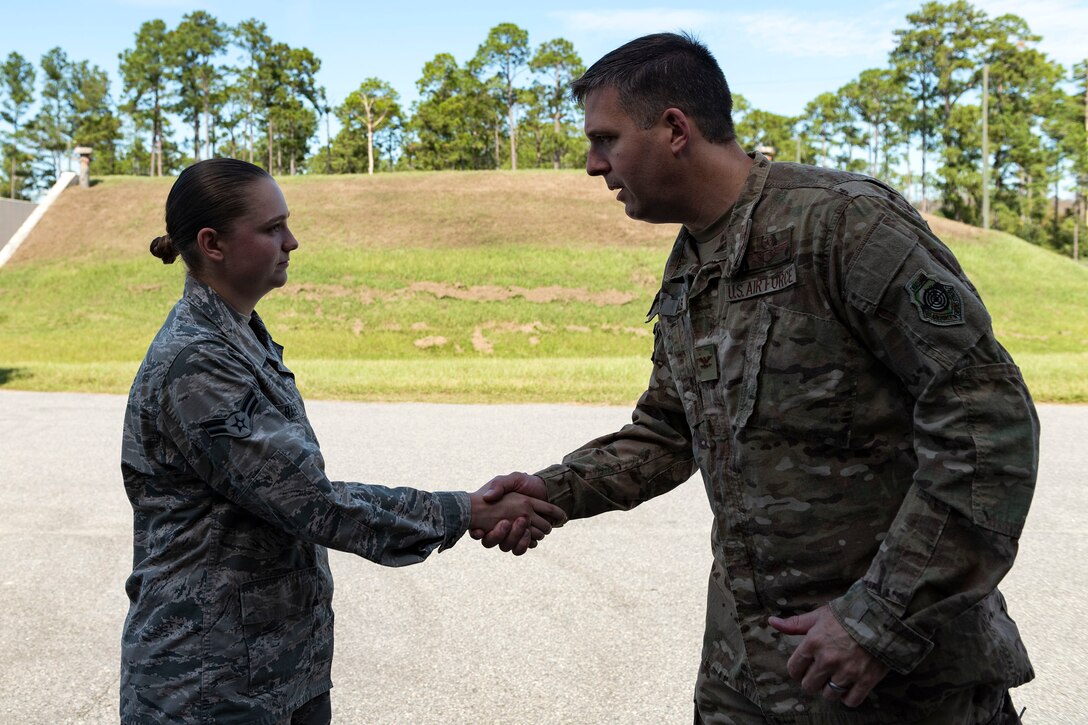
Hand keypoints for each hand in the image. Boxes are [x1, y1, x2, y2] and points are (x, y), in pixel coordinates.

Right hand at [468, 480, 565, 555]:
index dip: (475, 532)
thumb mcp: (513, 479)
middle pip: (491, 541)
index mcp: (491, 513)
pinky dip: (525, 542)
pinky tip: (528, 532)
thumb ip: (499, 485)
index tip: (479, 530)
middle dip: (499, 534)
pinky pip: (520, 549)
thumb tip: (487, 497)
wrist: (546, 490)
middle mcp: (499, 527)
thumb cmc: (527, 484)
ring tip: (521, 521)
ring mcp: (512, 534)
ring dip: (514, 536)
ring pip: (506, 546)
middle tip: (506, 522)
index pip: (476, 529)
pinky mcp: (525, 539)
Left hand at [769, 606, 889, 707]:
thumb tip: (772, 622)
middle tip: (821, 673)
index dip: (798, 670)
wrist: (883, 616)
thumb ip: (795, 624)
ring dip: (830, 689)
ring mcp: (847, 671)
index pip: (794, 669)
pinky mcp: (866, 680)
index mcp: (813, 642)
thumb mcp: (819, 615)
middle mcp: (828, 659)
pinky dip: (848, 697)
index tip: (804, 667)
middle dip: (813, 680)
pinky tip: (849, 686)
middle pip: (809, 685)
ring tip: (836, 678)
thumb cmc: (848, 613)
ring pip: (829, 694)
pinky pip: (851, 700)